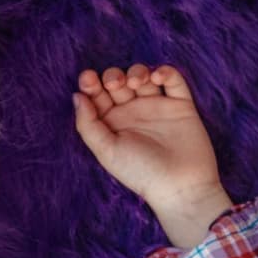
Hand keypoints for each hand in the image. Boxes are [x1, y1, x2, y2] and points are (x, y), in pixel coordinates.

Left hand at [73, 64, 231, 247]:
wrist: (180, 185)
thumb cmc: (140, 172)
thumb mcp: (106, 150)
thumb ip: (88, 124)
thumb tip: (76, 96)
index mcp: (111, 123)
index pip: (97, 95)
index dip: (90, 83)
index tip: (88, 79)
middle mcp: (132, 112)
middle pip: (118, 82)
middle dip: (113, 76)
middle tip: (115, 85)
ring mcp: (157, 107)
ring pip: (143, 76)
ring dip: (136, 72)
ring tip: (135, 83)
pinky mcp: (181, 105)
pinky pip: (173, 80)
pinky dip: (165, 72)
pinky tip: (157, 77)